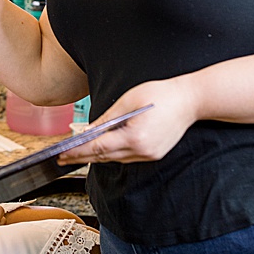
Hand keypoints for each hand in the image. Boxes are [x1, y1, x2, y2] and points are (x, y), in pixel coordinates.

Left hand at [58, 77, 199, 164]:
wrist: (192, 100)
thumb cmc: (161, 95)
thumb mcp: (127, 101)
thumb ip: (105, 119)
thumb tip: (86, 131)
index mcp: (134, 138)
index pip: (98, 148)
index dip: (77, 152)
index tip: (61, 154)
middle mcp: (142, 151)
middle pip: (104, 157)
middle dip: (82, 157)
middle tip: (62, 158)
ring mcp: (150, 155)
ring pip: (115, 159)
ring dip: (96, 156)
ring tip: (76, 154)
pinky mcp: (154, 154)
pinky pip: (127, 157)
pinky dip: (112, 154)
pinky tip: (101, 150)